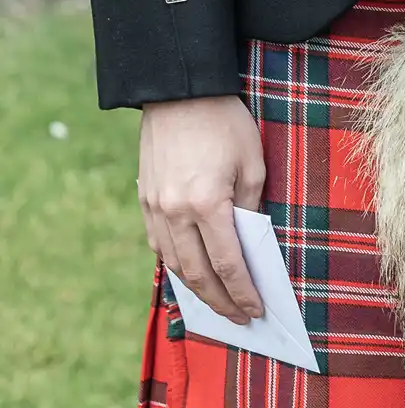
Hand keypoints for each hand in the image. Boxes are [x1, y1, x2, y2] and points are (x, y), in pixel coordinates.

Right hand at [138, 95, 266, 321]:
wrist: (179, 89)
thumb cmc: (224, 120)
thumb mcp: (252, 160)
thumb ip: (251, 206)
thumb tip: (250, 244)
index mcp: (207, 203)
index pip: (227, 263)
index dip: (242, 292)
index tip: (255, 310)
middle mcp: (176, 212)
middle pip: (198, 273)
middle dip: (221, 301)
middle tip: (239, 319)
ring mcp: (155, 207)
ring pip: (174, 264)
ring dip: (196, 290)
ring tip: (218, 304)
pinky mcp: (145, 199)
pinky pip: (159, 245)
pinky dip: (176, 264)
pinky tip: (190, 273)